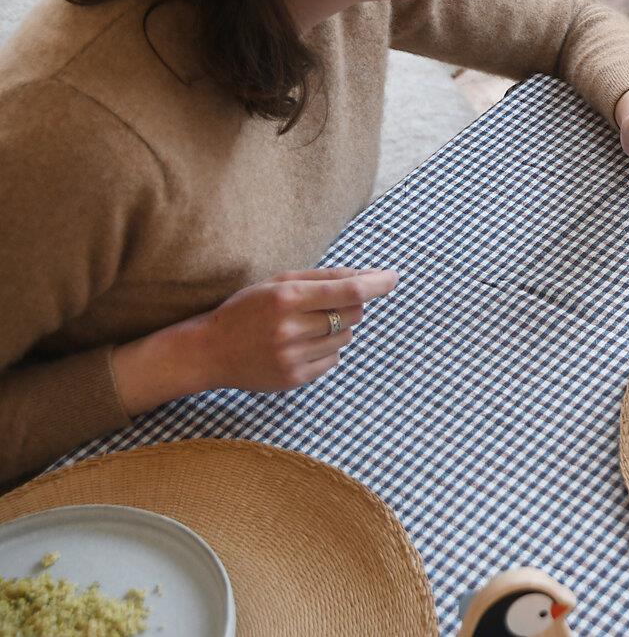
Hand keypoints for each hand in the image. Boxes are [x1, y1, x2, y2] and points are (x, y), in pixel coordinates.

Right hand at [190, 268, 396, 392]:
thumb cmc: (247, 310)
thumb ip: (322, 278)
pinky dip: (326, 350)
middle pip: (352, 314)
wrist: (209, 351)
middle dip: (351, 306)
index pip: (348, 291)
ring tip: (303, 327)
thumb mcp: (278, 283)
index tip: (393, 277)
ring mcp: (293, 356)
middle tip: (326, 304)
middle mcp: (291, 328)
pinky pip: (334, 360)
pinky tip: (298, 346)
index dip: (376, 283)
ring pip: (345, 337)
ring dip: (335, 329)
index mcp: (287, 298)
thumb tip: (366, 275)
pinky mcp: (294, 378)